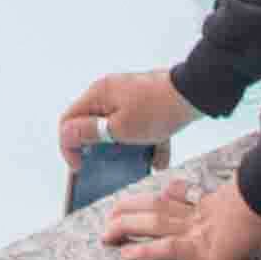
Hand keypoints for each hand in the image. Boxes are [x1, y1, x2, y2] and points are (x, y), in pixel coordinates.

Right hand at [56, 72, 198, 161]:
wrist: (194, 93)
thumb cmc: (156, 110)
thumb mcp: (120, 129)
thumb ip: (90, 131)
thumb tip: (66, 133)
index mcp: (98, 95)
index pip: (69, 121)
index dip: (68, 146)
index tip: (80, 167)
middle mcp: (109, 92)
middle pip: (93, 124)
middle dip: (100, 149)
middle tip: (106, 167)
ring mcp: (129, 96)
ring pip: (119, 128)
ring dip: (126, 148)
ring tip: (139, 164)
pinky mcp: (146, 102)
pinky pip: (139, 126)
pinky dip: (146, 143)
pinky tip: (158, 159)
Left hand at [96, 177, 260, 259]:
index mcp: (217, 205)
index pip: (183, 202)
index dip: (164, 198)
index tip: (155, 195)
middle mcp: (202, 215)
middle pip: (159, 210)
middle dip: (132, 211)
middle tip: (110, 215)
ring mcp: (198, 230)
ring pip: (153, 226)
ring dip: (127, 228)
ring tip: (105, 234)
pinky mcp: (199, 247)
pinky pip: (166, 250)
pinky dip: (146, 252)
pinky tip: (126, 256)